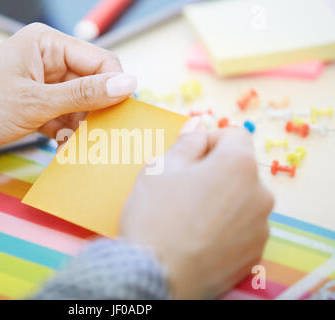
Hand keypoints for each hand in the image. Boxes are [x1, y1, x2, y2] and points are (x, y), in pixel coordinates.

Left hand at [0, 23, 136, 167]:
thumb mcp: (37, 101)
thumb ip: (84, 94)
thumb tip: (128, 83)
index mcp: (47, 45)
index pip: (100, 61)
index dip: (115, 86)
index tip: (123, 115)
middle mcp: (46, 61)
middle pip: (91, 83)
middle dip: (97, 110)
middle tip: (102, 134)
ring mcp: (40, 85)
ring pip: (79, 103)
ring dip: (81, 124)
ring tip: (76, 142)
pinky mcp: (33, 106)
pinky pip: (63, 117)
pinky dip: (65, 132)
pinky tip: (60, 144)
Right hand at [121, 117, 273, 298]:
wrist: (156, 275)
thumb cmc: (155, 216)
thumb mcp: (161, 168)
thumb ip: (186, 142)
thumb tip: (198, 125)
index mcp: (238, 165)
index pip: (233, 135)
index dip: (208, 141)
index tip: (188, 157)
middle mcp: (260, 193)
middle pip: (239, 169)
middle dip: (214, 172)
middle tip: (183, 189)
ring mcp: (260, 227)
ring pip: (240, 199)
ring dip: (221, 199)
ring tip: (189, 217)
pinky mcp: (255, 254)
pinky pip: (242, 228)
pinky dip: (225, 227)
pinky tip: (199, 237)